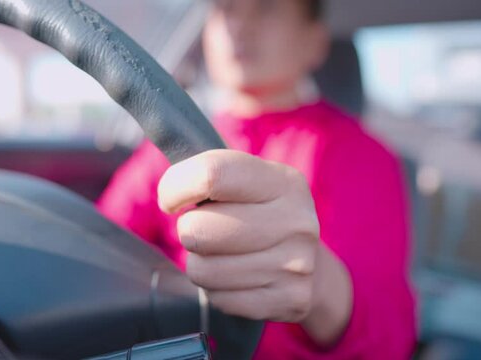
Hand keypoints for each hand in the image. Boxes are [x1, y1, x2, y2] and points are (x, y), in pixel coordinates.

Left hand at [158, 150, 352, 345]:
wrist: (311, 263)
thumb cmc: (258, 214)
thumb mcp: (246, 181)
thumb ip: (208, 175)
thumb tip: (169, 191)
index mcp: (283, 181)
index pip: (211, 175)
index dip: (176, 187)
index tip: (171, 198)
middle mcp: (295, 220)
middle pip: (199, 229)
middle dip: (188, 230)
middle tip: (203, 229)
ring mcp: (296, 264)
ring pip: (203, 270)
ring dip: (200, 263)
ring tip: (221, 254)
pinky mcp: (291, 299)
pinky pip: (220, 298)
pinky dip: (217, 290)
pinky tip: (236, 277)